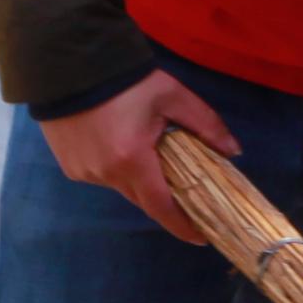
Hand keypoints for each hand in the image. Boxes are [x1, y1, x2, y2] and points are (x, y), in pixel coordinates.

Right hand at [44, 70, 240, 241]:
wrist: (71, 64)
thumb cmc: (126, 81)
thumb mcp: (172, 96)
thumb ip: (206, 124)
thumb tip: (233, 152)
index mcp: (132, 160)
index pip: (162, 207)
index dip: (183, 226)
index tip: (202, 237)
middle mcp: (104, 173)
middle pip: (142, 199)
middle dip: (164, 201)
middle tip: (185, 195)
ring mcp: (82, 172)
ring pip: (121, 187)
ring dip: (139, 180)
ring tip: (150, 158)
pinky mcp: (69, 166)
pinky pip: (100, 177)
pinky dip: (116, 170)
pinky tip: (121, 147)